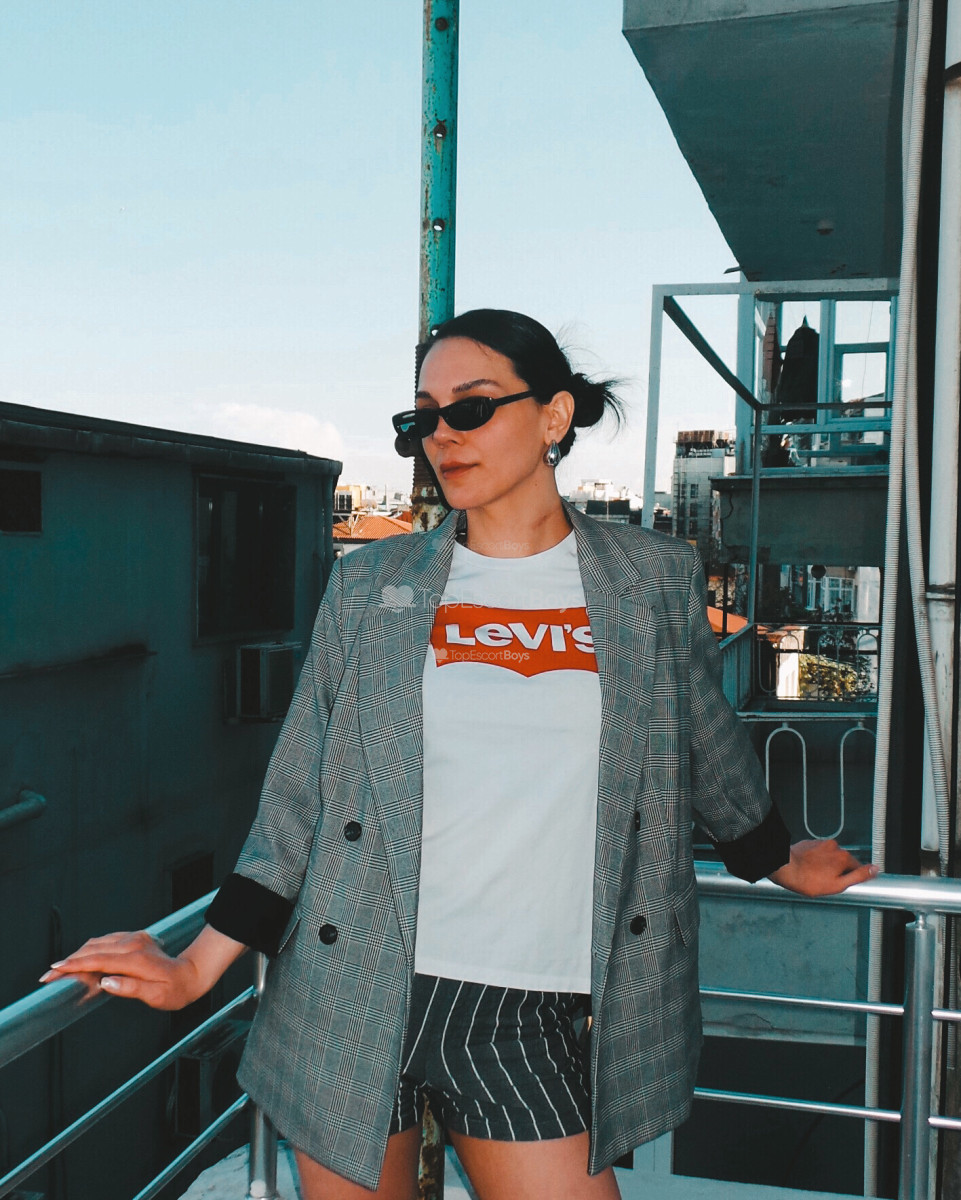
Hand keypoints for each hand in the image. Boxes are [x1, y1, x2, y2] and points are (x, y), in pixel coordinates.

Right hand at [39, 929, 223, 1010]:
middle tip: (48, 976)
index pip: (98, 961)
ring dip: (77, 955)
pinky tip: (82, 961)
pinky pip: (106, 941)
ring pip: (97, 943)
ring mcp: (134, 938)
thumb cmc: (176, 990)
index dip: (74, 966)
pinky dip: (90, 950)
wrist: (192, 973)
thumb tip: (106, 983)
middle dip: (68, 962)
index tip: (54, 972)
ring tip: (60, 971)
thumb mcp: (156, 996)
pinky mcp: (134, 938)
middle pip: (93, 950)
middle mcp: (133, 944)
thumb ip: (131, 988)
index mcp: (137, 960)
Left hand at [769, 838, 879, 896]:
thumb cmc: (808, 879)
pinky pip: (818, 853)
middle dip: (837, 871)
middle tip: (826, 881)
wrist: (785, 868)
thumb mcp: (838, 885)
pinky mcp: (810, 843)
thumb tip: (874, 870)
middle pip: (843, 861)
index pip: (856, 868)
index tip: (842, 883)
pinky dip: (816, 860)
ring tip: (815, 875)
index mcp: (843, 857)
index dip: (850, 877)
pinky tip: (809, 868)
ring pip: (830, 856)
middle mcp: (834, 846)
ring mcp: (821, 843)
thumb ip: (858, 876)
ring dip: (826, 865)